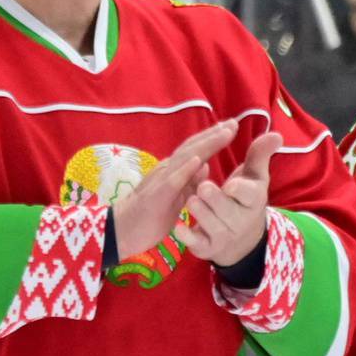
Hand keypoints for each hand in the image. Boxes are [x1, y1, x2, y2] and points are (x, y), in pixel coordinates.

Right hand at [110, 119, 236, 258]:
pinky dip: (185, 169)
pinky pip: (172, 181)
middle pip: (192, 148)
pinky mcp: (157, 195)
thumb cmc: (148, 217)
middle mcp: (166, 170)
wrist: (120, 232)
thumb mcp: (174, 198)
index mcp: (172, 171)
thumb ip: (188, 182)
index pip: (194, 150)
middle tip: (234, 122)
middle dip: (214, 135)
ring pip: (185, 158)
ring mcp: (161, 181)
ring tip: (224, 132)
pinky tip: (199, 160)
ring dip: (206, 144)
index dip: (212, 139)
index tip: (230, 128)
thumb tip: (203, 166)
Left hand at [178, 131, 282, 266]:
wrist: (241, 239)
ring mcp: (223, 236)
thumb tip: (276, 135)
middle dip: (214, 199)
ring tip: (191, 200)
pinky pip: (196, 243)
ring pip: (210, 224)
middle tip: (203, 188)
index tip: (230, 185)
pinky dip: (187, 236)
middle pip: (227, 210)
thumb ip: (260, 155)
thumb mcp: (255, 177)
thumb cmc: (245, 199)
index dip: (240, 190)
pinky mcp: (206, 248)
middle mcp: (240, 221)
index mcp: (253, 201)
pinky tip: (179, 226)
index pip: (250, 195)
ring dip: (199, 211)